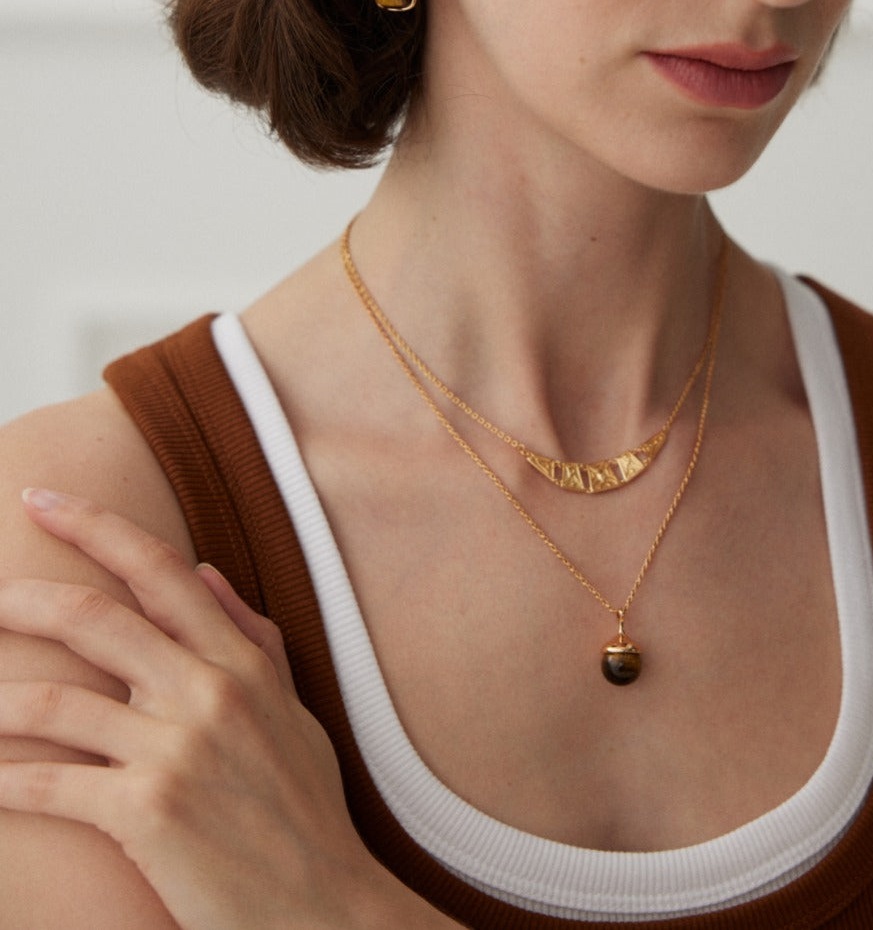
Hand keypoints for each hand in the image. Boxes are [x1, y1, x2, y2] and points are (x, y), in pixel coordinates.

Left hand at [0, 489, 454, 929]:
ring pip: (56, 702)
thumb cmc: (306, 813)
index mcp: (242, 660)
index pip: (159, 569)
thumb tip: (204, 571)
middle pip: (95, 619)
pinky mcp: (147, 811)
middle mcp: (209, 691)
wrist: (325, 907)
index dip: (93, 526)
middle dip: (23, 599)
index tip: (42, 499)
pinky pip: (53, 782)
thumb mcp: (291, 710)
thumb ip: (251, 636)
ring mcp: (177, 750)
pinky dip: (6, 778)